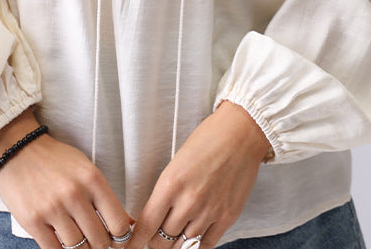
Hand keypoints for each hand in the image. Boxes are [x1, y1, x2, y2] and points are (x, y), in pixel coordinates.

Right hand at [0, 111, 132, 248]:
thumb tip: (128, 224)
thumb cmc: (55, 160)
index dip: (122, 238)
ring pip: (78, 248)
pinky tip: (62, 242)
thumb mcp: (86, 169)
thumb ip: (105, 196)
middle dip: (101, 245)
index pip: (118, 223)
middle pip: (100, 240)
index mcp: (92, 179)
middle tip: (97, 242)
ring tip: (80, 241)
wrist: (17, 150)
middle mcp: (74, 194)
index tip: (117, 240)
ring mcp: (53, 208)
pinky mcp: (33, 221)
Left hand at [127, 102, 270, 248]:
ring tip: (175, 234)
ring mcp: (209, 212)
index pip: (146, 225)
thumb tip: (155, 216)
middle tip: (155, 237)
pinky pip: (207, 244)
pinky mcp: (227, 217)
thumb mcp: (176, 163)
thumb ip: (166, 192)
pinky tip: (193, 236)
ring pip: (183, 245)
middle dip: (155, 241)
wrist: (240, 134)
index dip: (136, 241)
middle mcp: (188, 202)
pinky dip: (197, 244)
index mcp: (170, 184)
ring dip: (176, 243)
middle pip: (162, 240)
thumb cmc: (207, 141)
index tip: (131, 246)